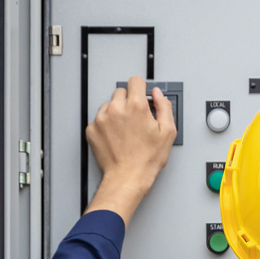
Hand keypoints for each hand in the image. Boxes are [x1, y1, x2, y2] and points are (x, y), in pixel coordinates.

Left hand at [85, 75, 176, 221]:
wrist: (127, 178)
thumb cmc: (146, 160)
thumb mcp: (168, 132)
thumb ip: (164, 107)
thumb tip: (158, 95)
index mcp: (136, 106)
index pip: (135, 81)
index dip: (140, 88)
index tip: (141, 95)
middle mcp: (116, 109)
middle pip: (121, 91)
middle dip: (128, 101)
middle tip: (135, 118)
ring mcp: (102, 119)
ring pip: (109, 104)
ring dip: (116, 112)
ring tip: (125, 130)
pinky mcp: (92, 129)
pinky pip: (99, 118)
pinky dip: (106, 124)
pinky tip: (116, 136)